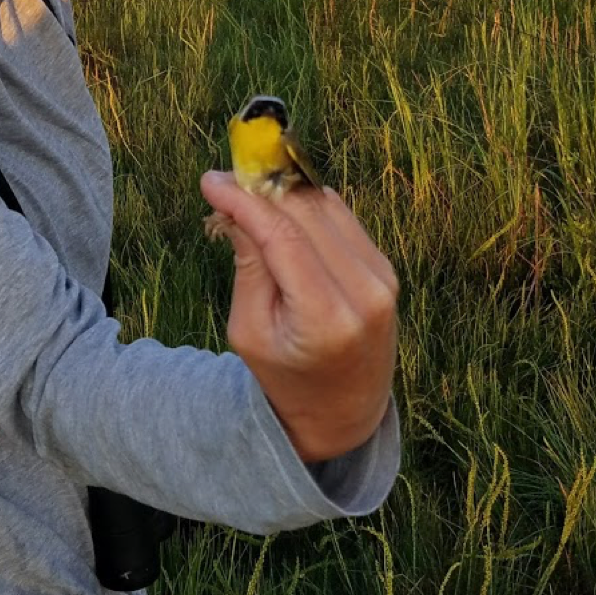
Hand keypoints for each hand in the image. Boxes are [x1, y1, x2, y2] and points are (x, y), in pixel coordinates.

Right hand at [200, 171, 397, 462]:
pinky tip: (279, 211)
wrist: (344, 413)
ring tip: (246, 193)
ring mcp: (381, 278)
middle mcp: (364, 292)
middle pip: (307, 213)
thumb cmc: (285, 377)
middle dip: (262, 189)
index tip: (210, 182)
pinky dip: (307, 207)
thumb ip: (249, 266)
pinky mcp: (385, 269)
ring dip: (284, 192)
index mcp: (326, 318)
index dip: (245, 202)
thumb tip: (236, 204)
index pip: (283, 237)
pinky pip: (341, 218)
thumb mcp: (249, 331)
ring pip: (326, 207)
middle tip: (225, 181)